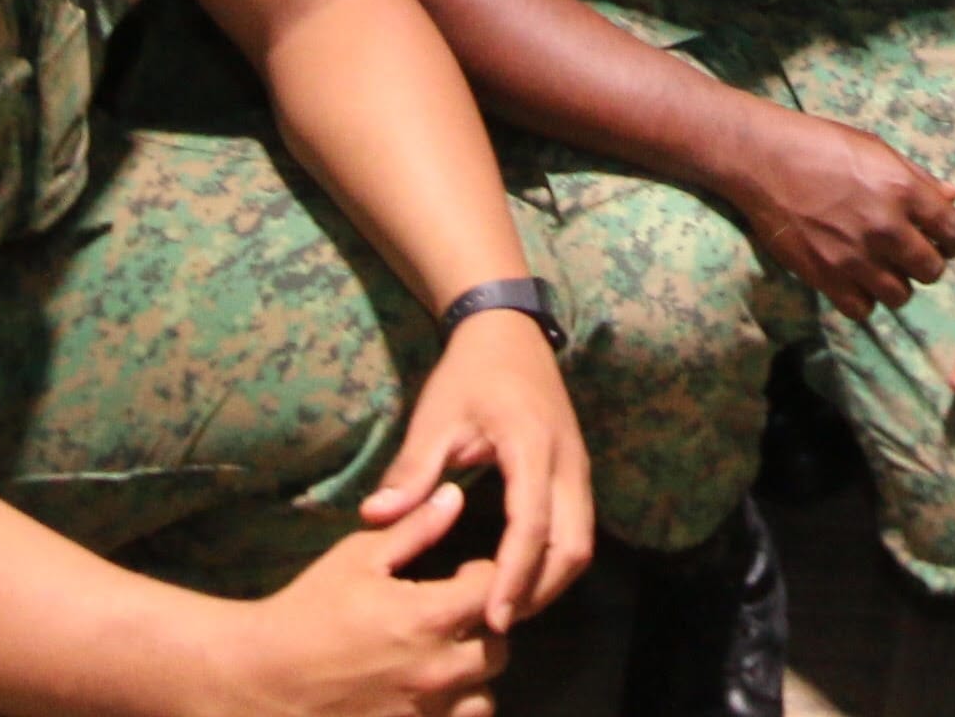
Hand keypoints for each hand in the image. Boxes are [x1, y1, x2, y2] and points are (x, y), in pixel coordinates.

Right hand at [209, 484, 508, 716]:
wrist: (259, 678)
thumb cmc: (306, 610)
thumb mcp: (357, 558)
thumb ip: (414, 529)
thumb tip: (455, 496)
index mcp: (427, 619)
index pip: (493, 591)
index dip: (482, 577)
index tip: (463, 575)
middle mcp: (435, 672)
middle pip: (499, 652)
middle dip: (485, 631)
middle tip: (456, 622)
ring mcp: (422, 714)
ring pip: (483, 702)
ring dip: (472, 681)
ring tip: (445, 664)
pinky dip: (448, 712)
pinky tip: (425, 694)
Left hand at [363, 304, 595, 623]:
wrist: (506, 330)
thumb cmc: (468, 373)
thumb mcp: (434, 417)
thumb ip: (411, 471)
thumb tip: (374, 518)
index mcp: (531, 445)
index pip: (532, 525)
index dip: (514, 577)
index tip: (493, 618)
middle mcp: (567, 461)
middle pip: (573, 546)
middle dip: (541, 592)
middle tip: (498, 623)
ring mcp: (578, 467)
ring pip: (580, 542)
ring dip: (550, 581)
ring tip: (508, 609)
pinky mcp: (576, 472)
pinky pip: (576, 529)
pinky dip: (554, 561)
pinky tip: (520, 579)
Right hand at [724, 109, 954, 315]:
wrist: (764, 160)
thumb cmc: (822, 144)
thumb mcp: (877, 149)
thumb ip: (918, 178)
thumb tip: (954, 196)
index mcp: (903, 190)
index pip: (954, 231)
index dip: (952, 237)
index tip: (942, 239)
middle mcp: (885, 228)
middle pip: (932, 270)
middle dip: (926, 262)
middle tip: (910, 253)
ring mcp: (855, 258)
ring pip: (900, 296)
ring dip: (896, 283)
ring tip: (881, 267)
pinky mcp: (826, 278)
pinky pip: (863, 310)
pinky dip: (864, 299)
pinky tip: (856, 279)